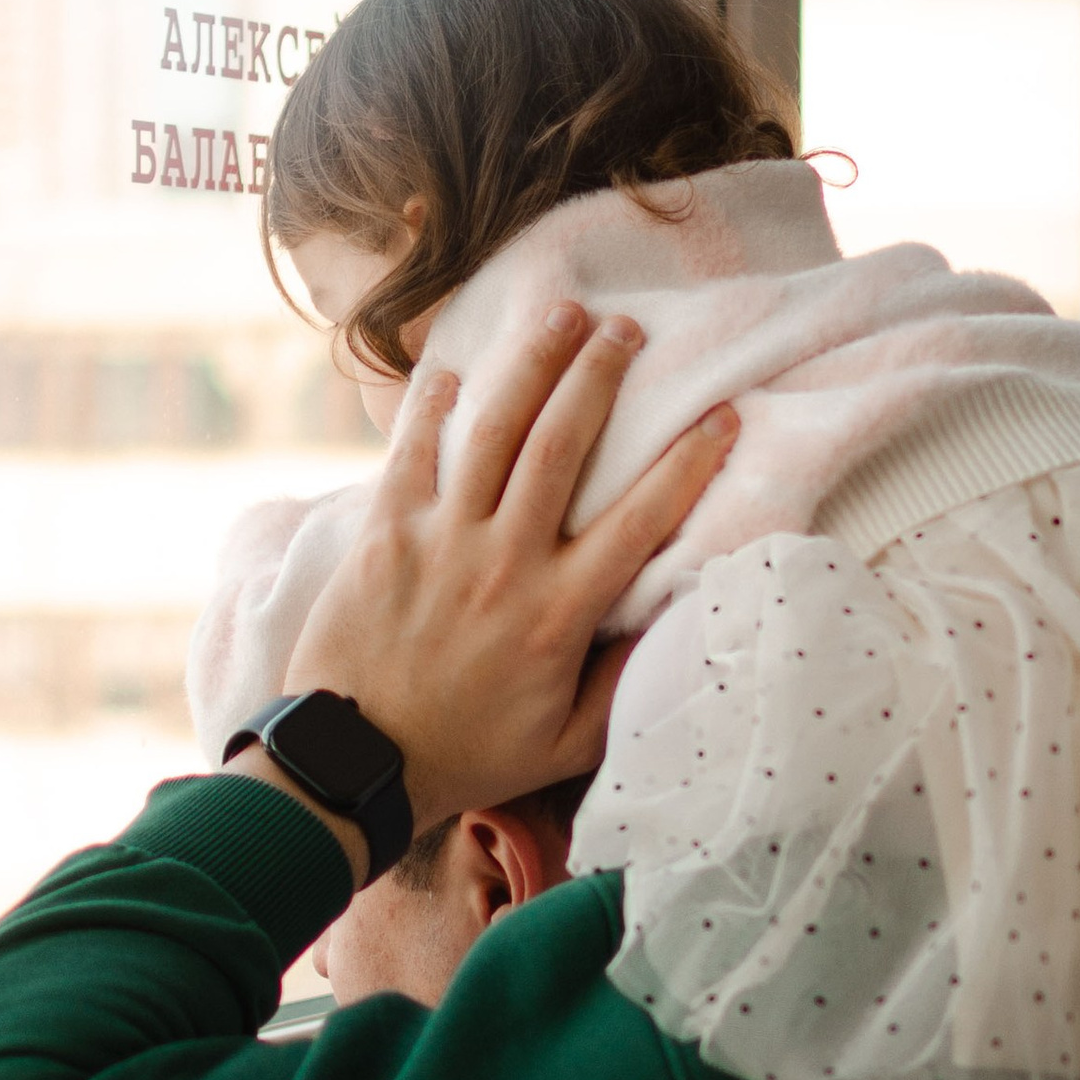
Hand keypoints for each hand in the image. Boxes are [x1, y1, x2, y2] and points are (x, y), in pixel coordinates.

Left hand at [274, 298, 737, 835]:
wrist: (357, 765)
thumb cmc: (467, 757)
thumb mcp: (564, 743)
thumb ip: (621, 684)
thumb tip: (670, 624)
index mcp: (559, 613)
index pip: (641, 521)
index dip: (689, 463)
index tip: (722, 415)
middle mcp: (505, 562)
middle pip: (563, 445)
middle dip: (601, 376)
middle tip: (628, 329)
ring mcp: (441, 542)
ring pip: (494, 432)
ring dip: (530, 365)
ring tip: (560, 314)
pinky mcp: (384, 535)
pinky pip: (412, 454)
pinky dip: (432, 408)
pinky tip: (451, 370)